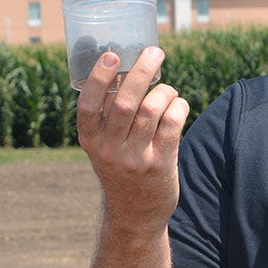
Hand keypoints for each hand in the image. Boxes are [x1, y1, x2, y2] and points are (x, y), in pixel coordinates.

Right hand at [75, 46, 187, 231]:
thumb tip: (127, 69)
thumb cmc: (120, 169)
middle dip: (141, 71)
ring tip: (168, 89)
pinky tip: (178, 104)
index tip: (112, 55)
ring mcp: (135, 159)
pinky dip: (178, 106)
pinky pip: (172, 124)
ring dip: (164, 91)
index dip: (99, 78)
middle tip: (155, 52)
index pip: (88, 106)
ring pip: (151, 110)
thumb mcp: (103, 148)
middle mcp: (110, 151)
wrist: (135, 215)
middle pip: (125, 103)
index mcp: (90, 141)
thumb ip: (108, 117)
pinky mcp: (160, 165)